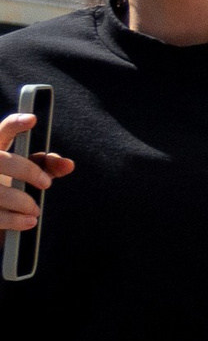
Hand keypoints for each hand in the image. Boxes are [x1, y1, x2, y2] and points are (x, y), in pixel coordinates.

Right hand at [0, 112, 71, 233]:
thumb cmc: (10, 187)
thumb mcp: (28, 174)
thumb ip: (47, 166)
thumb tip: (69, 164)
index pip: (2, 132)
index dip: (15, 124)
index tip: (33, 119)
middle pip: (2, 160)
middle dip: (28, 171)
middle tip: (46, 183)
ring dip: (23, 202)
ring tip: (34, 209)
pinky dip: (16, 221)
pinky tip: (29, 221)